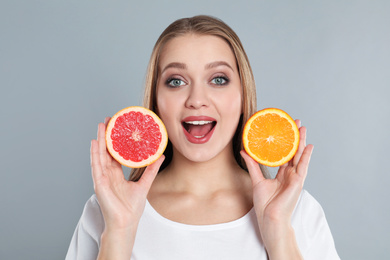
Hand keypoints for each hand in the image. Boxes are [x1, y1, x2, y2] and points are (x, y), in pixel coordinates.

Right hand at [90, 117, 164, 231]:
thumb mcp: (144, 184)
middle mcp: (107, 174)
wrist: (125, 223)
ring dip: (100, 140)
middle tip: (109, 120)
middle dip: (107, 135)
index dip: (116, 140)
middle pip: (106, 151)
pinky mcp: (99, 183)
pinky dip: (94, 154)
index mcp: (116, 174)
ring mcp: (102, 178)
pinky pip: (96, 166)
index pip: (114, 153)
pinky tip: (94, 142)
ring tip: (102, 125)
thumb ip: (151, 170)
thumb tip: (160, 156)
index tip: (118, 126)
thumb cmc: (131, 208)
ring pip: (100, 155)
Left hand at [241, 120, 312, 255]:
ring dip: (302, 142)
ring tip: (303, 128)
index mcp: (282, 174)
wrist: (270, 219)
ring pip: (299, 156)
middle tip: (296, 123)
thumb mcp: (257, 180)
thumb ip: (252, 165)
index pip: (285, 154)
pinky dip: (306, 156)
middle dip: (295, 137)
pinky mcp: (298, 182)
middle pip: (294, 152)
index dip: (285, 142)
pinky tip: (309, 146)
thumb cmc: (264, 204)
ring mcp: (295, 178)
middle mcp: (290, 174)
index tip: (285, 129)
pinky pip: (303, 167)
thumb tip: (244, 151)